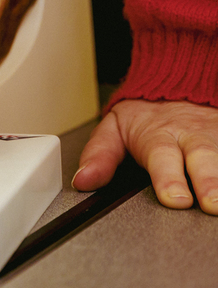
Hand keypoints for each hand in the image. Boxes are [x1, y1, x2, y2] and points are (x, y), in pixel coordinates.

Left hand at [73, 99, 217, 213]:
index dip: (168, 178)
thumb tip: (83, 181)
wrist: (178, 83)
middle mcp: (192, 137)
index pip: (162, 157)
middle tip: (211, 204)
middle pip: (204, 157)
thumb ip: (99, 155)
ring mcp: (217, 138)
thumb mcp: (115, 127)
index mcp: (159, 135)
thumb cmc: (148, 114)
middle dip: (208, 180)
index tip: (174, 198)